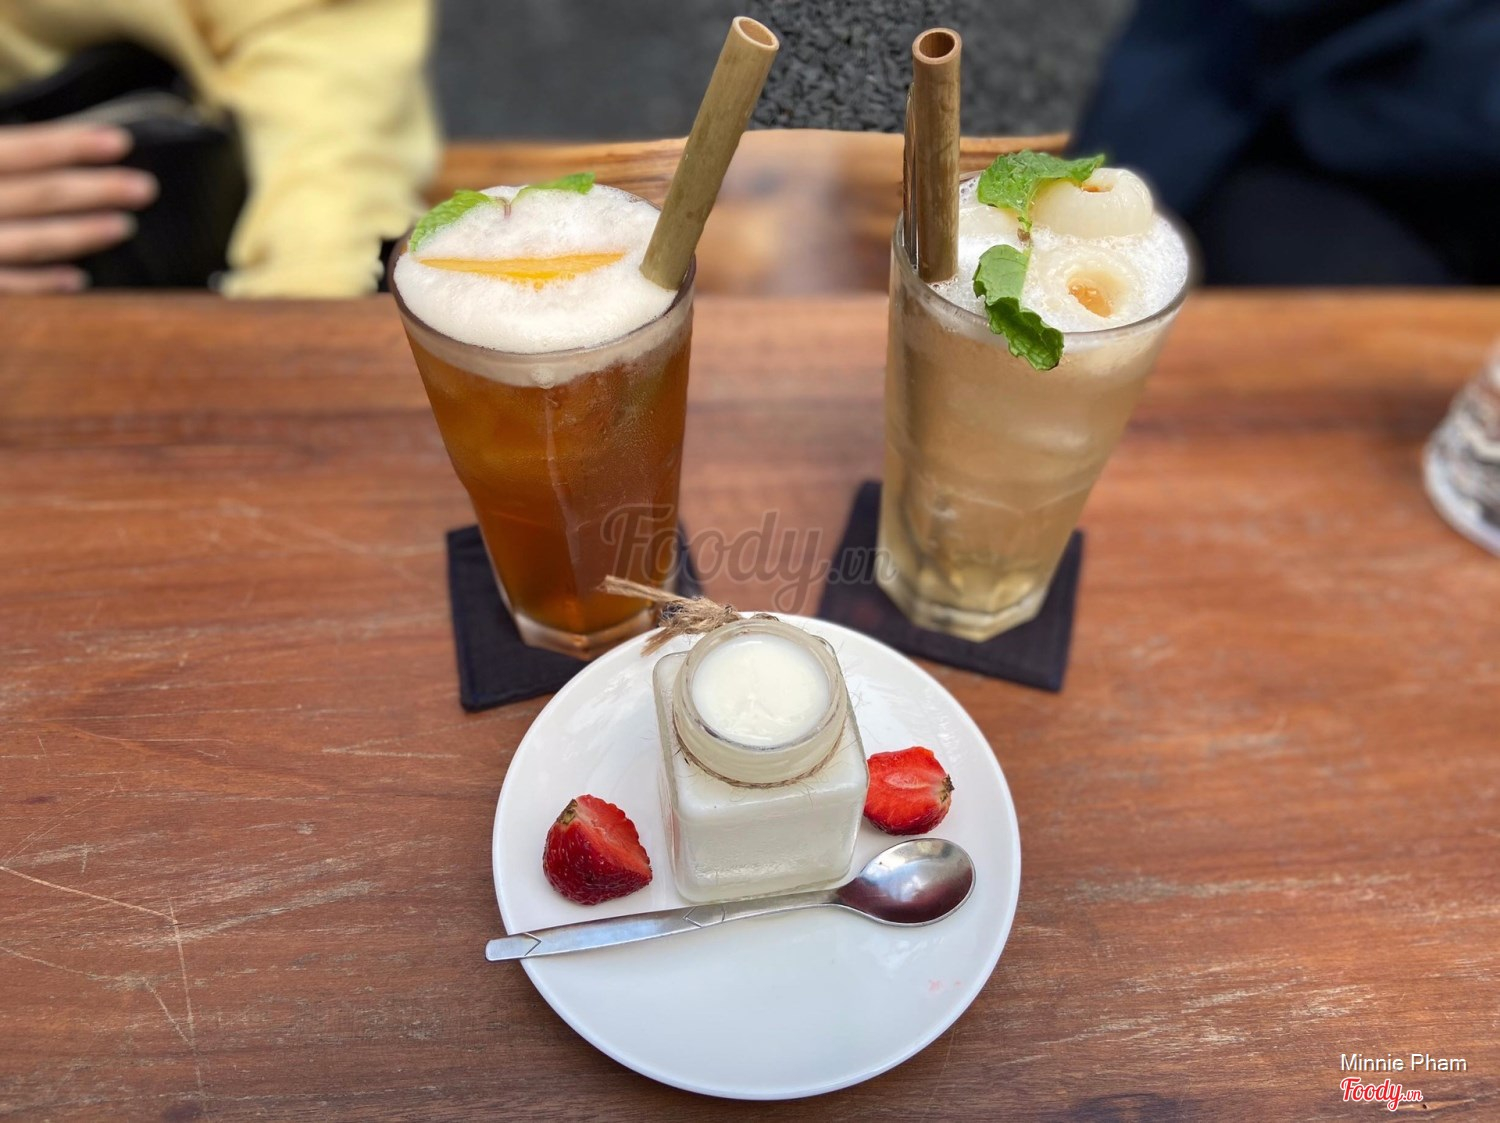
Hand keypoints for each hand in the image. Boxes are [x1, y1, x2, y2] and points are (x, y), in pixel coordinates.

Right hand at [0, 123, 158, 292]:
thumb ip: (8, 157)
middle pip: (39, 194)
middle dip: (96, 190)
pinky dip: (43, 282)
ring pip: (31, 240)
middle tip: (145, 188)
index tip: (120, 142)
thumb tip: (66, 146)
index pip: (22, 149)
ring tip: (125, 225)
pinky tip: (79, 279)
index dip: (70, 144)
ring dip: (81, 233)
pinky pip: (10, 284)